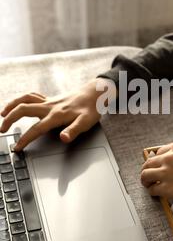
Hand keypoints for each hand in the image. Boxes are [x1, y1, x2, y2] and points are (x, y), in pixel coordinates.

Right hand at [0, 78, 116, 150]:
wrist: (95, 93)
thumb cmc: (92, 108)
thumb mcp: (86, 122)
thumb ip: (74, 131)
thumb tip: (63, 138)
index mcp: (56, 115)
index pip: (36, 128)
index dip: (25, 139)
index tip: (17, 147)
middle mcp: (50, 106)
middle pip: (23, 109)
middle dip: (10, 119)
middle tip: (2, 130)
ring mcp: (49, 101)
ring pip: (25, 99)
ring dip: (11, 106)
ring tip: (2, 114)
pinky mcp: (51, 99)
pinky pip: (32, 96)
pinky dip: (22, 99)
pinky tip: (18, 104)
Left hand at [141, 141, 172, 211]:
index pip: (160, 151)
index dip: (159, 160)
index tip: (159, 165)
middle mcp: (169, 157)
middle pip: (150, 161)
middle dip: (149, 168)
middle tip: (150, 175)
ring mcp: (166, 172)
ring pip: (145, 174)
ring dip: (145, 180)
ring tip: (148, 184)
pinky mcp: (165, 187)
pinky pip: (152, 189)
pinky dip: (152, 192)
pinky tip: (156, 194)